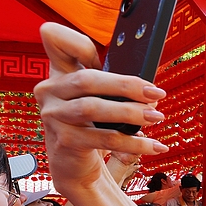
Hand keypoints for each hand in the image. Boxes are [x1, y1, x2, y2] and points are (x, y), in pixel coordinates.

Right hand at [34, 23, 167, 191]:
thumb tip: (150, 91)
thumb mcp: (99, 100)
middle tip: (155, 93)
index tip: (107, 52)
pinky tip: (154, 145)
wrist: (76, 166)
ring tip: (156, 117)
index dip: (75, 40)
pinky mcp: (64, 141)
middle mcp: (50, 91)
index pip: (54, 39)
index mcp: (59, 73)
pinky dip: (135, 143)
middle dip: (126, 85)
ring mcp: (53, 116)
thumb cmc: (91, 127)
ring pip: (92, 108)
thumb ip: (115, 86)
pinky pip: (105, 138)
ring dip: (130, 112)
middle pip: (86, 79)